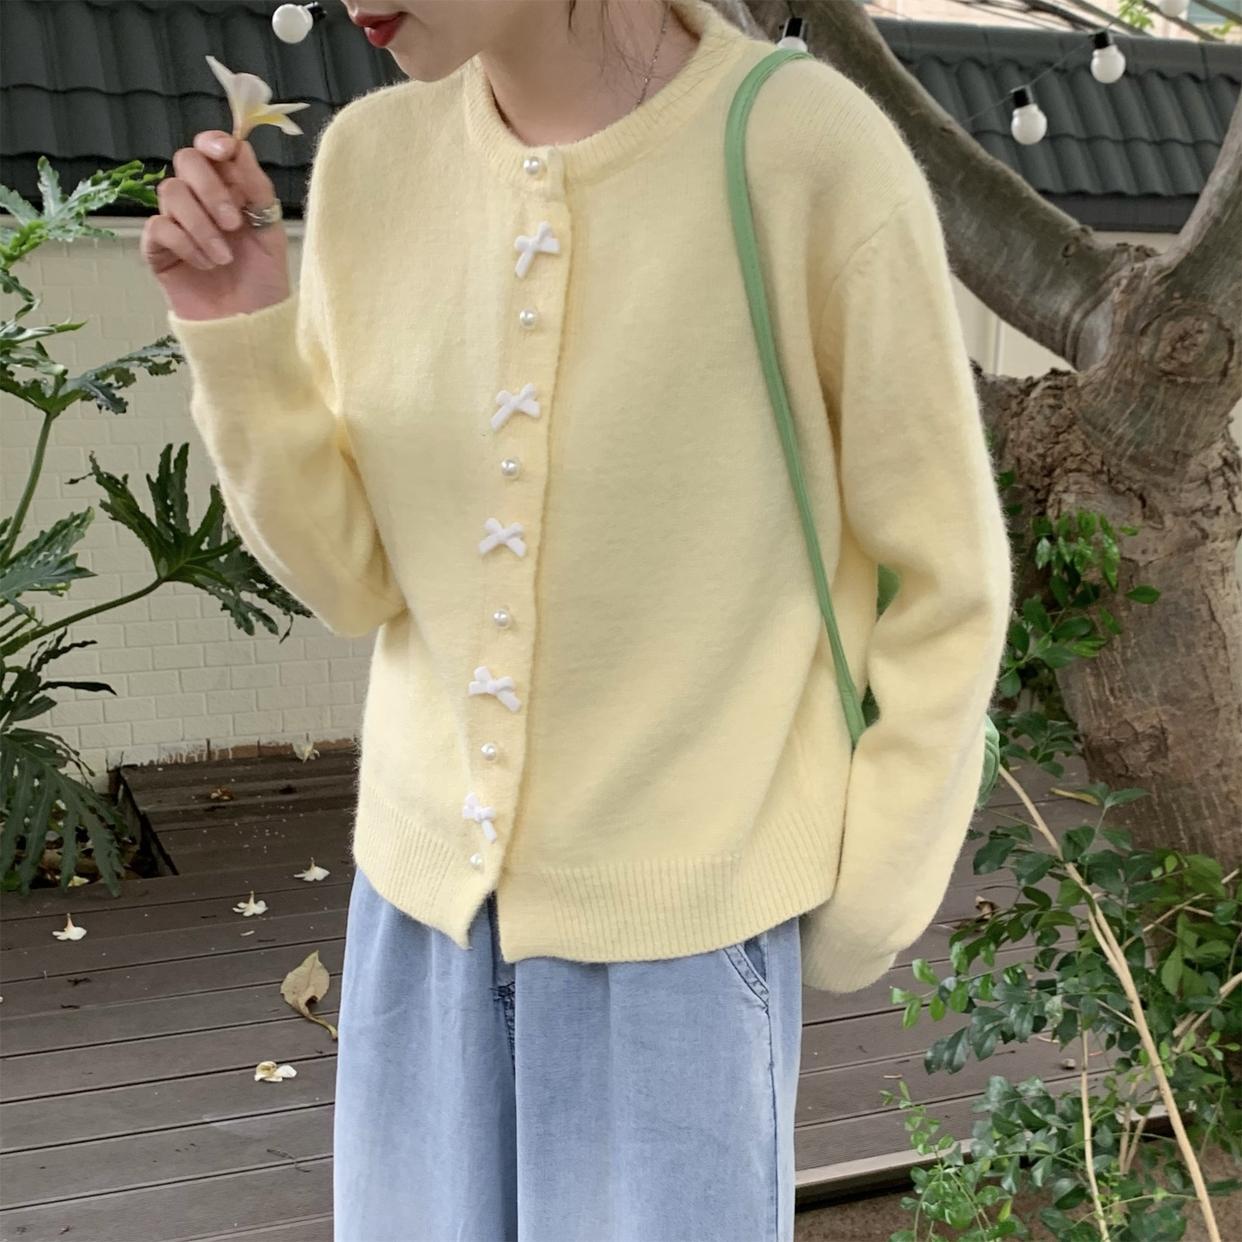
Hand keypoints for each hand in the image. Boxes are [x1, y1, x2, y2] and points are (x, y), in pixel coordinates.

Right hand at [141, 131, 291, 321]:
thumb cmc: (263, 284)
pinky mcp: (158, 250)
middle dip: (211, 189)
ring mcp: (176, 223)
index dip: (214, 142)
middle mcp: (199, 201)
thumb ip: (257, 190)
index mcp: (229, 191)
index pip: (210, 150)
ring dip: (201, 225)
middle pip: (186, 161)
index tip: (225, 151)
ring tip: (224, 258)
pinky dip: (185, 243)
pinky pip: (158, 227)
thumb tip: (241, 146)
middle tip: (233, 224)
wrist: (249, 329)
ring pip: (170, 192)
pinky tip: (205, 265)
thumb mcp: (270, 233)